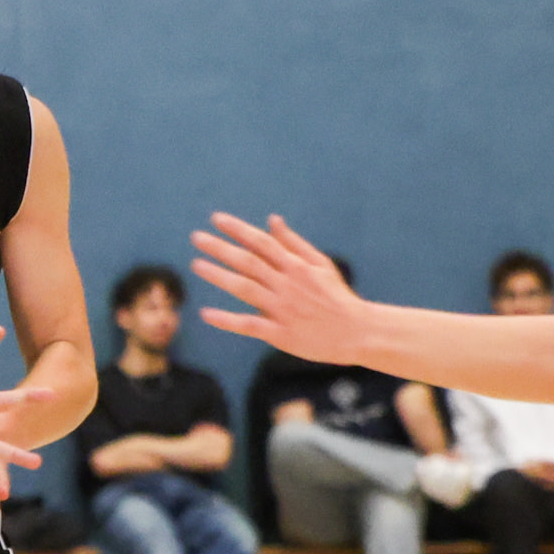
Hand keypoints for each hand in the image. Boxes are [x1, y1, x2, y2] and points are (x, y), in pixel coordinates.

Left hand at [192, 212, 371, 360]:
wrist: (357, 332)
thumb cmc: (337, 296)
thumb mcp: (320, 264)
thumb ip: (293, 242)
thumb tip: (272, 219)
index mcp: (296, 266)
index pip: (262, 242)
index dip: (238, 229)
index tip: (216, 219)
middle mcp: (287, 284)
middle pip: (248, 262)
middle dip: (220, 248)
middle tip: (196, 237)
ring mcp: (282, 309)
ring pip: (245, 289)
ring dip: (219, 276)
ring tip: (196, 265)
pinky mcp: (280, 334)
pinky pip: (249, 325)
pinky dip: (227, 320)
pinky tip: (206, 314)